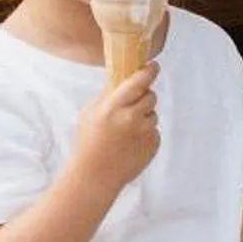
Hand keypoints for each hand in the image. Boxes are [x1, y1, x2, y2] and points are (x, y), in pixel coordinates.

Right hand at [71, 63, 158, 194]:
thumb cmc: (88, 142)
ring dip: (144, 117)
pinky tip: (130, 144)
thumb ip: (108, 94)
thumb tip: (123, 76)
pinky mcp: (153, 145)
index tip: (153, 66)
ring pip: (153, 114)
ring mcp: (145, 133)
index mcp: (114, 107)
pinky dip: (145, 134)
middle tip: (131, 107)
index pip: (138, 82)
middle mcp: (132, 118)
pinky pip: (154, 131)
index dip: (148, 72)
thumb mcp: (90, 112)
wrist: (95, 176)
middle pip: (151, 96)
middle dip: (143, 98)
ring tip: (125, 131)